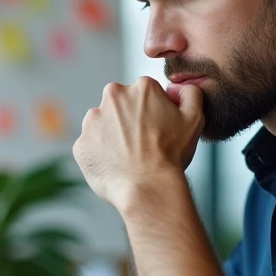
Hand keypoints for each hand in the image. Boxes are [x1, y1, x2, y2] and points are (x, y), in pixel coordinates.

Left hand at [72, 77, 203, 210]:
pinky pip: (91, 146)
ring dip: (112, 136)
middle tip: (143, 143)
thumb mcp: (194, 118)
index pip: (146, 95)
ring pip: (103, 124)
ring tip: (128, 156)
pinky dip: (100, 154)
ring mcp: (93, 120)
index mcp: (141, 88)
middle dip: (129, 120)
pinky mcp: (81, 143)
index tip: (157, 130)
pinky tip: (116, 165)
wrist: (148, 187)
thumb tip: (177, 88)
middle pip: (121, 106)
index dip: (154, 113)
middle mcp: (113, 97)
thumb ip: (190, 94)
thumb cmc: (171, 154)